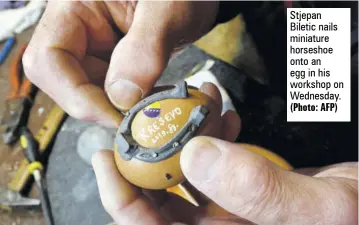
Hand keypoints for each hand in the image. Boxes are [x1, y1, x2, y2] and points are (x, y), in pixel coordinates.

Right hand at [23, 1, 217, 126]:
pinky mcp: (109, 62)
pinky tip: (149, 102)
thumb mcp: (169, 10)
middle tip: (134, 120)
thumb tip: (122, 98)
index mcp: (75, 5)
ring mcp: (92, 47)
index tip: (115, 116)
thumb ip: (145, 49)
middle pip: (64, 82)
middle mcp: (76, 28)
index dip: (77, 96)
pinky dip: (127, 104)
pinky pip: (107, 92)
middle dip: (98, 106)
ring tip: (148, 108)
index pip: (49, 58)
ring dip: (115, 109)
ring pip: (86, 93)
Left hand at [92, 83, 357, 224]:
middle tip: (148, 118)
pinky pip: (215, 161)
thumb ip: (259, 190)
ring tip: (196, 105)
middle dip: (152, 155)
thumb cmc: (358, 219)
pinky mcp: (244, 188)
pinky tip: (224, 118)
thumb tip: (198, 157)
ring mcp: (232, 210)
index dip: (122, 199)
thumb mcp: (321, 209)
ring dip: (187, 136)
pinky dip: (214, 135)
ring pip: (188, 173)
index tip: (109, 159)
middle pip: (161, 199)